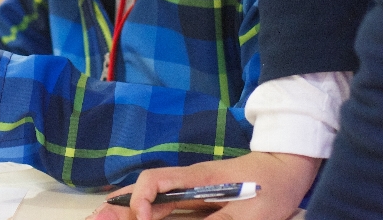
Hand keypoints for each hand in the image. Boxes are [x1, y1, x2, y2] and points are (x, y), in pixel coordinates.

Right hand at [88, 152, 319, 219]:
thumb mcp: (249, 213)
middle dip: (119, 207)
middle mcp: (187, 184)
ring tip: (101, 219)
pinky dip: (147, 214)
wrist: (288, 169)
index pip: (156, 182)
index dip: (141, 199)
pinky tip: (137, 218)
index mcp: (196, 181)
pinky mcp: (198, 202)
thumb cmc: (270, 189)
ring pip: (152, 202)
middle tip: (95, 218)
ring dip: (127, 212)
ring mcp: (191, 192)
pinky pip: (166, 209)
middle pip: (145, 193)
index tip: (142, 218)